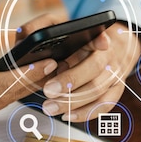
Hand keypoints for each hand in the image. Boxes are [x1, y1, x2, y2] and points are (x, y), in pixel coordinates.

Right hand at [0, 29, 57, 138]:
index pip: (4, 82)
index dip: (28, 72)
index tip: (47, 62)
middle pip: (9, 96)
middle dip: (33, 81)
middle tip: (54, 65)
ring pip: (3, 104)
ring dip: (23, 90)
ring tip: (42, 73)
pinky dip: (7, 96)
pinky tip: (18, 84)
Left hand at [21, 15, 140, 121]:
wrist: (109, 50)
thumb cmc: (79, 41)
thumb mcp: (61, 27)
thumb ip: (42, 26)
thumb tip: (25, 33)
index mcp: (97, 37)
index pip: (100, 37)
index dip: (98, 41)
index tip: (98, 45)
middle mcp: (109, 56)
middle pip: (95, 68)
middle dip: (72, 80)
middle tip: (48, 90)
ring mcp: (115, 75)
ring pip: (99, 91)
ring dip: (74, 102)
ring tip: (50, 107)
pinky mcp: (115, 91)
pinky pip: (104, 105)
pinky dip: (85, 113)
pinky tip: (68, 115)